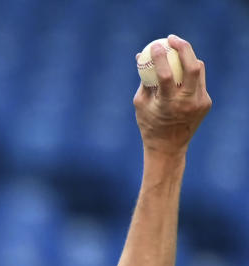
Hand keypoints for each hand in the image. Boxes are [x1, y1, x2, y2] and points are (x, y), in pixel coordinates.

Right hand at [133, 34, 211, 156]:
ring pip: (198, 70)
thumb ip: (143, 79)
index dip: (160, 57)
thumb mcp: (140, 103)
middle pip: (192, 67)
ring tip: (177, 50)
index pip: (166, 75)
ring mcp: (200, 102)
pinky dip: (189, 72)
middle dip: (183, 48)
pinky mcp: (206, 102)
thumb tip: (140, 57)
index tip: (154, 46)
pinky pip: (199, 81)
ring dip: (188, 57)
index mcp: (168, 104)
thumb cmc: (149, 124)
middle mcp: (187, 102)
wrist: (168, 147)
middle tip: (172, 39)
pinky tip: (181, 68)